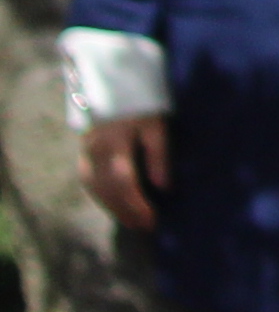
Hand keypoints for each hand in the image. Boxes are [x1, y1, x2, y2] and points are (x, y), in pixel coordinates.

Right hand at [79, 114, 164, 229]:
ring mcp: (85, 155)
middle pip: (108, 190)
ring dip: (114, 209)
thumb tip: (163, 188)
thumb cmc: (142, 104)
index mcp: (115, 143)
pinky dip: (103, 199)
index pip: (124, 181)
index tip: (154, 219)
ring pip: (96, 190)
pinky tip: (116, 207)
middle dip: (127, 211)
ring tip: (133, 223)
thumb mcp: (157, 125)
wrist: (114, 85)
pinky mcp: (82, 156)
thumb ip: (159, 155)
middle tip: (146, 227)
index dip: (137, 203)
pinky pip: (89, 184)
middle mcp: (95, 152)